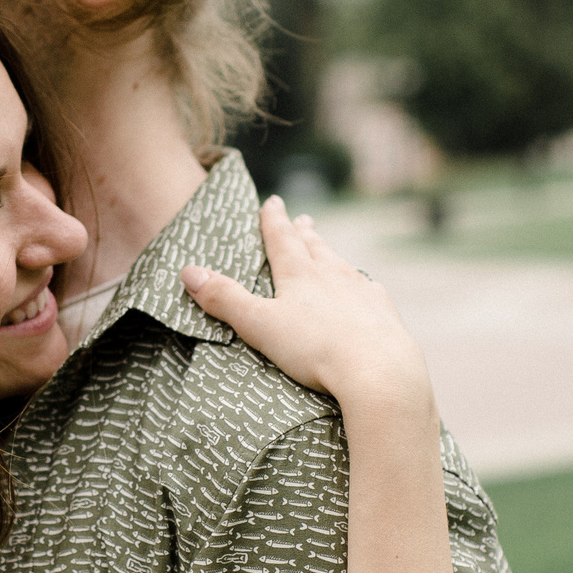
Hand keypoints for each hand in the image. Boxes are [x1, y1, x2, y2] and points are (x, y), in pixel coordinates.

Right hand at [182, 197, 433, 415]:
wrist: (378, 370)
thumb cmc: (314, 349)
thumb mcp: (259, 325)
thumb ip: (225, 299)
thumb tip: (188, 271)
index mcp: (300, 274)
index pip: (282, 239)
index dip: (274, 220)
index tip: (273, 202)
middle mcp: (333, 274)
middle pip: (315, 247)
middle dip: (305, 233)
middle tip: (302, 219)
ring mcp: (362, 291)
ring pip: (342, 265)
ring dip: (331, 255)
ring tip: (326, 250)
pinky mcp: (384, 313)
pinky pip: (370, 291)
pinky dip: (362, 285)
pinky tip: (365, 287)